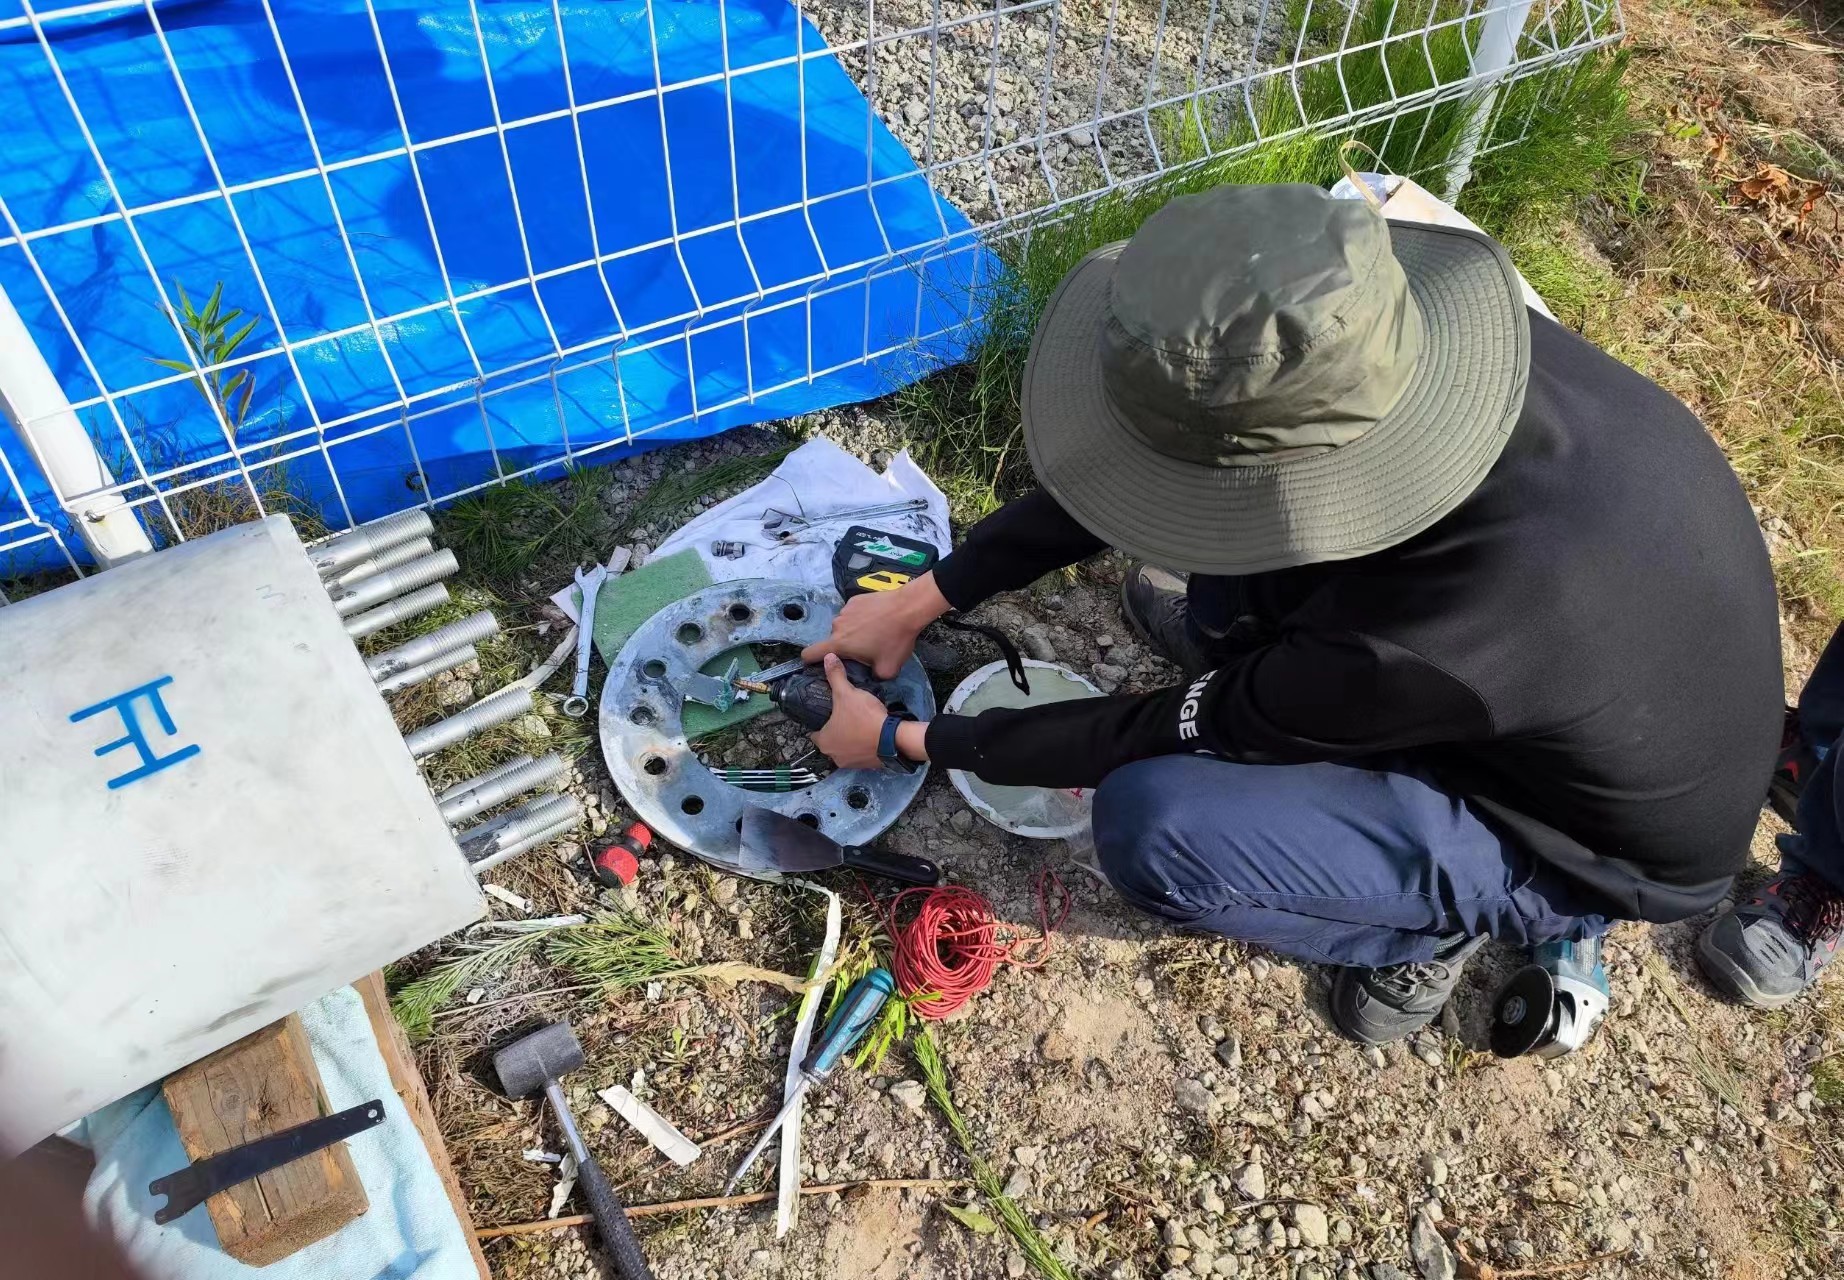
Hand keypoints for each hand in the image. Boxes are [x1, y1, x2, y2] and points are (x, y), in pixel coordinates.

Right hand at [801, 572, 949, 679]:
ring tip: (876, 632)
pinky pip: (853, 613)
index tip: (818, 663)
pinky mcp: (855, 599)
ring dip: (854, 632)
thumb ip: (873, 677)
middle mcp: (837, 625)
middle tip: (868, 649)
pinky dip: (862, 618)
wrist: (907, 608)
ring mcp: (845, 610)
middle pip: (834, 641)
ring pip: (845, 627)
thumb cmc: (895, 640)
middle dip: (846, 647)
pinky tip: (878, 619)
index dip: (810, 660)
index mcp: (839, 644)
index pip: (810, 653)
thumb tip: (872, 675)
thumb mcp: (888, 669)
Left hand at [811, 654, 895, 769]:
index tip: (828, 714)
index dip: (820, 723)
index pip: (815, 733)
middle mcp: (834, 757)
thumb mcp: (847, 693)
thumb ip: (836, 676)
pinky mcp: (868, 766)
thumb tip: (828, 657)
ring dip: (850, 740)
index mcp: (824, 742)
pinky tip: (870, 733)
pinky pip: (861, 753)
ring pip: (846, 749)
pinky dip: (864, 745)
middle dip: (836, 731)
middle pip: (831, 742)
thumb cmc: (864, 718)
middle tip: (845, 715)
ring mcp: (851, 763)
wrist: (894, 738)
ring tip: (859, 723)